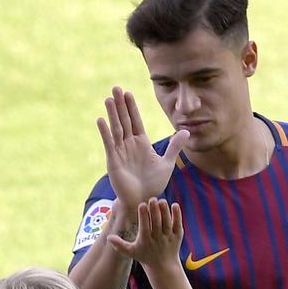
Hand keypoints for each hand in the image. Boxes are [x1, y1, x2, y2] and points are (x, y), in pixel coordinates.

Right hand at [97, 86, 187, 205]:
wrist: (142, 200)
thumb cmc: (153, 184)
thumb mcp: (167, 163)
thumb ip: (174, 146)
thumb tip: (186, 131)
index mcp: (141, 143)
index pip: (135, 120)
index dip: (131, 107)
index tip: (128, 93)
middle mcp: (128, 144)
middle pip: (124, 120)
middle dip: (120, 104)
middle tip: (115, 87)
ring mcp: (120, 151)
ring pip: (116, 128)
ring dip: (112, 113)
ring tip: (108, 98)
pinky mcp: (113, 161)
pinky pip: (109, 143)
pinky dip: (105, 132)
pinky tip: (101, 120)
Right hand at [107, 198, 182, 268]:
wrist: (163, 266)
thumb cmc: (145, 256)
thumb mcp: (131, 252)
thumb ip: (119, 245)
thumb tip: (108, 237)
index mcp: (145, 240)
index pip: (144, 226)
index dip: (143, 215)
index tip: (142, 205)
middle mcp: (157, 238)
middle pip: (156, 222)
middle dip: (154, 210)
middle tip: (153, 199)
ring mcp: (168, 237)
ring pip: (167, 222)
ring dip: (165, 211)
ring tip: (162, 200)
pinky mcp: (177, 236)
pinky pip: (177, 224)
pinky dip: (177, 215)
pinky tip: (175, 205)